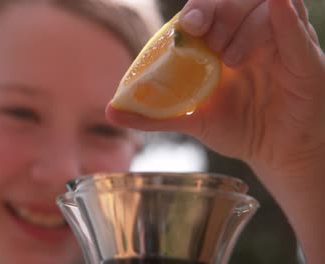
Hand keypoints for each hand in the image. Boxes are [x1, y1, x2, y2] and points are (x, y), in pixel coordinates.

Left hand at [107, 0, 324, 173]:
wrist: (274, 153)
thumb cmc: (238, 128)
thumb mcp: (192, 119)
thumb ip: (154, 115)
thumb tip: (110, 111)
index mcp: (225, 41)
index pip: (211, 8)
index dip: (199, 9)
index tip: (188, 26)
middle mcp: (252, 35)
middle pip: (236, 1)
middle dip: (217, 12)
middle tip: (205, 39)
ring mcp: (280, 43)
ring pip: (264, 8)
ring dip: (242, 26)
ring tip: (229, 61)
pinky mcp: (305, 59)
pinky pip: (296, 30)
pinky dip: (285, 16)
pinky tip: (278, 4)